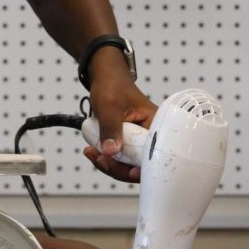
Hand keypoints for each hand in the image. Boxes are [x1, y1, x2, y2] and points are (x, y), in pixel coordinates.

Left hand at [84, 65, 155, 182]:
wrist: (104, 77)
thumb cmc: (112, 84)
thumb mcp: (109, 106)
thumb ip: (110, 128)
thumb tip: (112, 152)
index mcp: (156, 124)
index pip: (154, 155)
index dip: (142, 167)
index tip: (127, 171)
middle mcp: (150, 135)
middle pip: (140, 164)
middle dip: (118, 166)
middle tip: (100, 159)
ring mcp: (138, 140)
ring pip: (128, 163)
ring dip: (109, 162)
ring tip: (92, 152)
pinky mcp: (128, 141)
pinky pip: (120, 157)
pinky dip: (106, 157)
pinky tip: (93, 150)